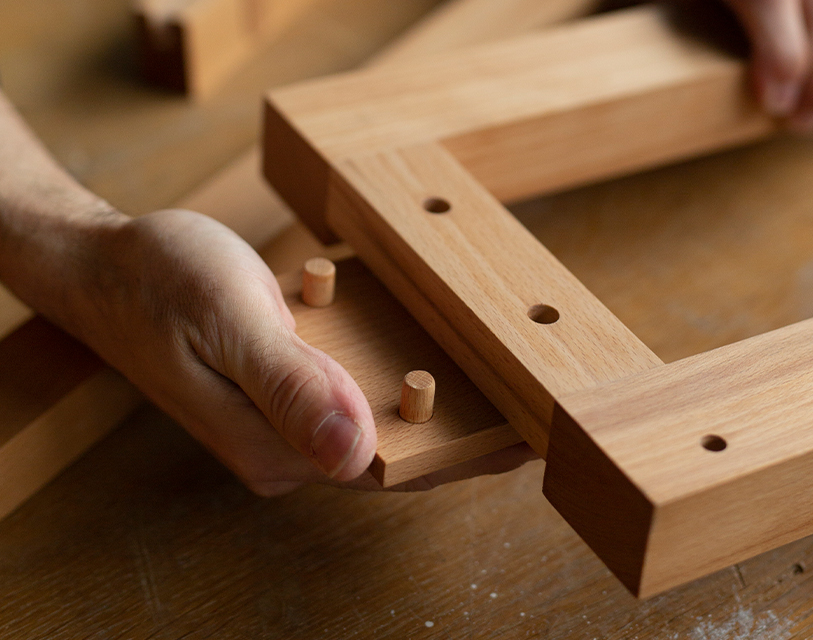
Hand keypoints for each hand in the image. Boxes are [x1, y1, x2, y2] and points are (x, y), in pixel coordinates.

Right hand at [63, 209, 532, 494]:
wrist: (105, 267)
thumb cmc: (157, 282)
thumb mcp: (229, 318)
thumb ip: (290, 384)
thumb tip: (358, 450)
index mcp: (274, 447)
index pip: (390, 467)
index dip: (461, 450)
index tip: (525, 431)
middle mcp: (284, 449)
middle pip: (393, 451)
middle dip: (462, 428)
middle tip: (530, 397)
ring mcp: (284, 424)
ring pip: (379, 422)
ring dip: (434, 401)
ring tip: (498, 377)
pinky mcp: (283, 395)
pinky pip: (352, 393)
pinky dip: (390, 369)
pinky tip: (422, 346)